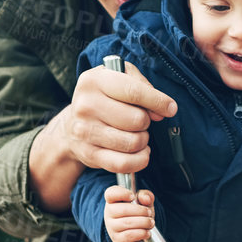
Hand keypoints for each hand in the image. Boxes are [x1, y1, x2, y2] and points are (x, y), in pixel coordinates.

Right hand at [66, 62, 175, 176]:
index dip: (158, 101)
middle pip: (137, 120)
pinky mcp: (89, 154)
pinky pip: (124, 164)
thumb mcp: (119, 77)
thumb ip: (143, 86)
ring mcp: (85, 131)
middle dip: (146, 121)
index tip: (170, 108)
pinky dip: (139, 160)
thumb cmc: (102, 98)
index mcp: (94, 81)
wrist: (72, 125)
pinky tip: (140, 152)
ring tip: (137, 135)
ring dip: (143, 140)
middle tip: (140, 121)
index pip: (134, 92)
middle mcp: (86, 105)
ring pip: (133, 142)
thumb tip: (160, 111)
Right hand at [104, 186, 154, 241]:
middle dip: (141, 211)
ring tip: (151, 222)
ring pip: (127, 222)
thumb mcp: (143, 203)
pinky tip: (147, 232)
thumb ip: (145, 196)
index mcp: (113, 201)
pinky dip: (142, 233)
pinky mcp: (118, 240)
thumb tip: (146, 199)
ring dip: (144, 222)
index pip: (110, 194)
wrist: (136, 237)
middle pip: (123, 209)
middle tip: (149, 213)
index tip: (133, 196)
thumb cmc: (137, 216)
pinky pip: (130, 235)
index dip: (122, 193)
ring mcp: (112, 228)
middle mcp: (109, 214)